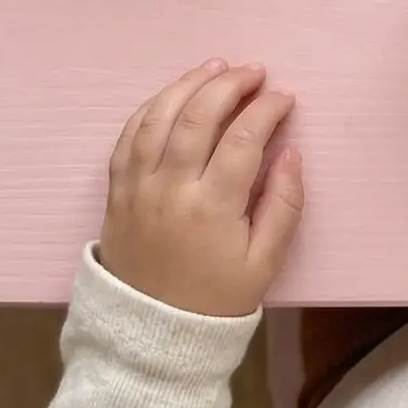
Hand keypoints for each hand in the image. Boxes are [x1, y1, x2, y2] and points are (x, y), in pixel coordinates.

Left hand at [100, 59, 303, 316]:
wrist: (148, 339)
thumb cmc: (215, 301)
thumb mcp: (264, 264)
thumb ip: (284, 206)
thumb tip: (292, 152)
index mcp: (211, 209)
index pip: (243, 139)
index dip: (268, 109)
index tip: (286, 99)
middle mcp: (170, 190)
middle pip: (198, 115)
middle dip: (231, 84)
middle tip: (255, 72)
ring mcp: (137, 188)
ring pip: (159, 117)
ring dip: (189, 84)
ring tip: (216, 68)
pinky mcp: (116, 192)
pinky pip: (128, 136)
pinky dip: (152, 107)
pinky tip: (174, 95)